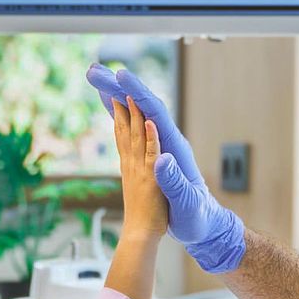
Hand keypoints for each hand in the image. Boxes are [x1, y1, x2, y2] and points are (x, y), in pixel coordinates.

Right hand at [86, 64, 245, 272]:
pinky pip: (133, 130)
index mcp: (175, 149)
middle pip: (142, 106)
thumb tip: (161, 158)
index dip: (137, 94)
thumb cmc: (198, 217)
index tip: (120, 77)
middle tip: (94, 72)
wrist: (205, 226)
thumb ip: (174, 182)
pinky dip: (120, 116)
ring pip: (135, 115)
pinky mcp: (152, 157)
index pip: (154, 113)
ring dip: (117, 96)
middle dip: (119, 87)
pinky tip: (111, 108)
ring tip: (97, 81)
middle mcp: (168, 143)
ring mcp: (159, 149)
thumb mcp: (187, 203)